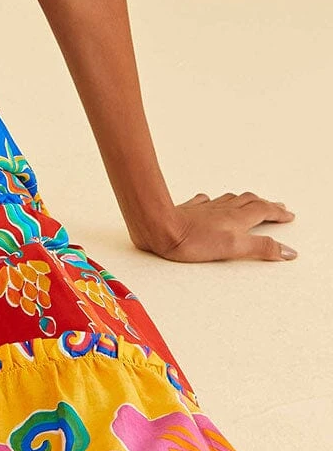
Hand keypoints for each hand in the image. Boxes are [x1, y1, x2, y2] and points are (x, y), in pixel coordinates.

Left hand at [133, 190, 297, 262]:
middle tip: (276, 206)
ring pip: (230, 199)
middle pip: (250, 201)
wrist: (161, 228)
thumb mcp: (235, 247)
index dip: (278, 213)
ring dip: (244, 200)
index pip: (263, 211)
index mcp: (237, 218)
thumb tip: (288, 251)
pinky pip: (205, 201)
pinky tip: (209, 201)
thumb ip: (262, 248)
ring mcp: (206, 208)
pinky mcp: (189, 210)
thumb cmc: (195, 241)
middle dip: (266, 204)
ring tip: (250, 200)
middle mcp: (223, 209)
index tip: (289, 215)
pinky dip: (213, 201)